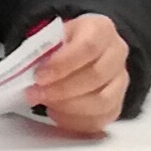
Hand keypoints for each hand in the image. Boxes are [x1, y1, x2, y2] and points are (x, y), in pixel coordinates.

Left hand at [28, 14, 128, 135]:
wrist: (82, 49)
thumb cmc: (64, 43)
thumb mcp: (52, 34)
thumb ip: (44, 49)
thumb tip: (30, 71)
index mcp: (101, 29)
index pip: (88, 47)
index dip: (62, 64)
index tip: (39, 76)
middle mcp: (117, 53)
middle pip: (96, 76)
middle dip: (61, 89)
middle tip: (35, 94)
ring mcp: (121, 80)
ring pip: (102, 101)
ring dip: (69, 107)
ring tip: (45, 104)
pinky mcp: (117, 103)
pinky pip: (101, 119)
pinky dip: (76, 121)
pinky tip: (56, 114)